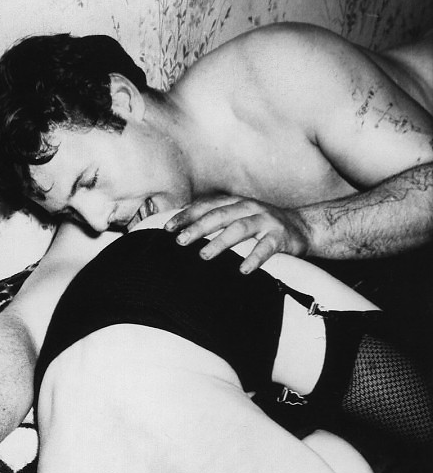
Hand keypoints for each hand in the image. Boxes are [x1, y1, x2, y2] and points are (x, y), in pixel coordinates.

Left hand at [165, 195, 309, 272]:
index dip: (187, 215)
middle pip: (219, 216)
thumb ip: (217, 221)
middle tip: (180, 241)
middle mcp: (249, 208)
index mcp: (236, 203)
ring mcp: (265, 221)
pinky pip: (266, 248)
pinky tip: (243, 270)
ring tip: (204, 255)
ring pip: (239, 229)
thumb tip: (184, 230)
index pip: (207, 207)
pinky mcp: (280, 237)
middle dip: (198, 228)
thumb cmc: (263, 226)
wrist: (304, 227)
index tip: (168, 228)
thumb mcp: (240, 217)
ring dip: (220, 242)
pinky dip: (254, 258)